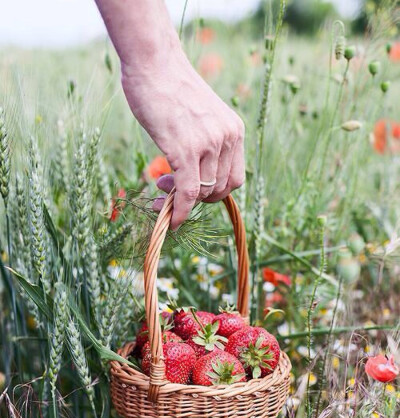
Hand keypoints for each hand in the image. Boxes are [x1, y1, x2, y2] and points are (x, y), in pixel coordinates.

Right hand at [121, 52, 244, 229]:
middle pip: (220, 189)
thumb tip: (194, 175)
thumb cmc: (169, 86)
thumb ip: (205, 142)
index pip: (235, 179)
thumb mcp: (200, 116)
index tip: (191, 189)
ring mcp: (208, 144)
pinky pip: (188, 192)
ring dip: (180, 199)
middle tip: (168, 187)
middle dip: (196, 198)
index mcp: (234, 130)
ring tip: (160, 185)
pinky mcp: (186, 149)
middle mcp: (228, 137)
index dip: (214, 192)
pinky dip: (180, 211)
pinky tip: (170, 218)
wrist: (153, 61)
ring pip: (202, 192)